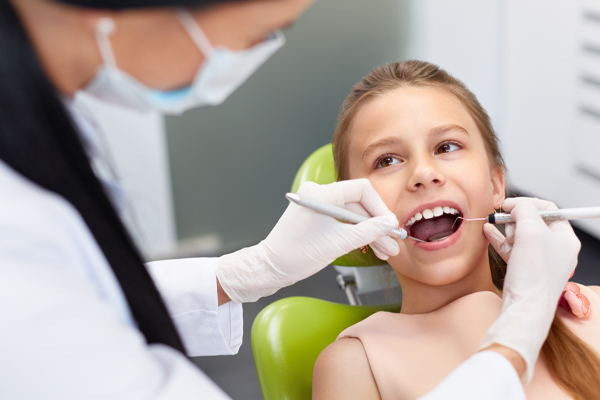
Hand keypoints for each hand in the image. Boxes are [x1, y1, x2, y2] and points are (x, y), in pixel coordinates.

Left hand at [215, 179, 399, 302]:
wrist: (270, 268)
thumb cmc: (296, 255)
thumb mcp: (339, 244)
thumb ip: (368, 231)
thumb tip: (389, 224)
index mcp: (321, 193)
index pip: (362, 190)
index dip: (380, 208)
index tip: (390, 225)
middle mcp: (318, 193)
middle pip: (358, 204)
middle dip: (376, 225)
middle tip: (391, 242)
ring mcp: (317, 204)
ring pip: (351, 214)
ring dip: (368, 232)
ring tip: (384, 250)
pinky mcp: (315, 215)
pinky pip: (341, 219)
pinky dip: (355, 233)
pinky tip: (369, 245)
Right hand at [479, 197, 580, 381]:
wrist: (525, 308)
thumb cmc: (534, 274)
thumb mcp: (531, 232)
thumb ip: (524, 211)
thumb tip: (516, 205)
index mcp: (565, 239)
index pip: (549, 210)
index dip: (528, 203)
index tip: (510, 204)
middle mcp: (555, 249)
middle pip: (533, 222)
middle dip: (516, 218)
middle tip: (503, 218)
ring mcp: (539, 260)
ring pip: (520, 235)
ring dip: (506, 229)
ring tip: (495, 226)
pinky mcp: (524, 270)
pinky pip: (511, 248)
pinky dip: (500, 239)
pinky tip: (488, 230)